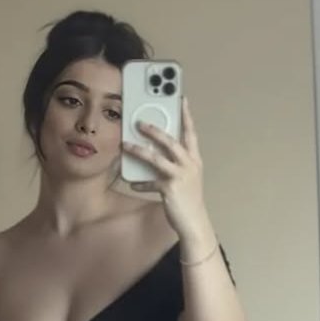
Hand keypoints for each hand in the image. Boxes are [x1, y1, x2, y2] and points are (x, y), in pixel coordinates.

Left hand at [121, 97, 206, 237]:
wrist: (194, 222)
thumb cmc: (188, 200)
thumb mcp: (187, 178)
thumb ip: (176, 164)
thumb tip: (156, 153)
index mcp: (194, 160)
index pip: (190, 133)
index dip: (186, 115)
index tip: (181, 98)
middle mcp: (189, 165)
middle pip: (170, 141)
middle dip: (153, 130)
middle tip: (139, 122)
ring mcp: (180, 176)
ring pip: (156, 158)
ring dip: (138, 151)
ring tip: (125, 145)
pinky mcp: (170, 189)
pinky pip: (150, 182)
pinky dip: (140, 183)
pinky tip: (131, 183)